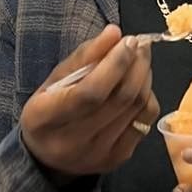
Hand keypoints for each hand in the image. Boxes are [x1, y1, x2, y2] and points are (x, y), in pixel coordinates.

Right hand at [20, 25, 157, 182]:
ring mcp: (98, 154)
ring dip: (144, 77)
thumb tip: (115, 32)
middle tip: (139, 45)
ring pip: (136, 107)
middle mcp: (71, 141)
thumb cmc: (49, 109)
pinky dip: (147, 97)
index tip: (128, 41)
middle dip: (135, 65)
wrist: (47, 157)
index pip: (90, 92)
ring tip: (139, 60)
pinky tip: (139, 85)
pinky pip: (145, 120)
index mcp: (44, 118)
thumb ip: (84, 56)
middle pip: (119, 99)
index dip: (115, 64)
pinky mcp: (119, 158)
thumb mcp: (54, 79)